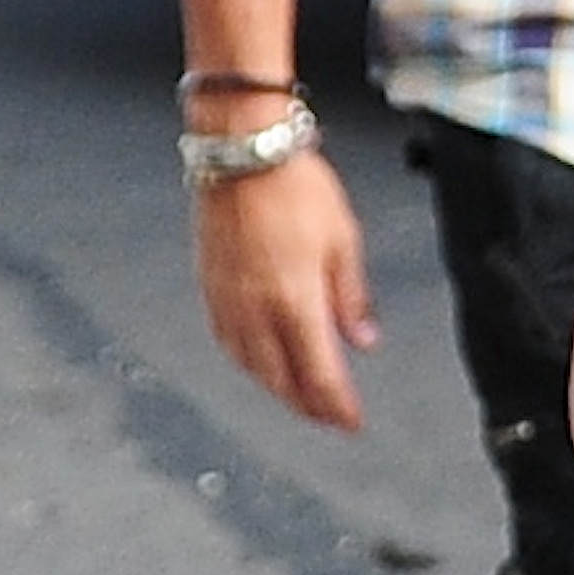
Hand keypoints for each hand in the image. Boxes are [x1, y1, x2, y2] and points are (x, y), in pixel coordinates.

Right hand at [190, 147, 379, 428]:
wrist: (244, 152)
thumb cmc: (295, 186)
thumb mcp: (344, 240)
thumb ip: (352, 297)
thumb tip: (364, 340)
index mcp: (295, 300)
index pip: (320, 373)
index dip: (338, 406)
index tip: (352, 422)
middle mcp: (256, 308)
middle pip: (281, 379)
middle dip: (308, 406)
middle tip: (329, 418)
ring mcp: (228, 299)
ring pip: (251, 366)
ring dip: (277, 389)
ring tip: (299, 398)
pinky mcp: (209, 285)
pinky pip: (227, 342)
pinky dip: (247, 363)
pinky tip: (258, 363)